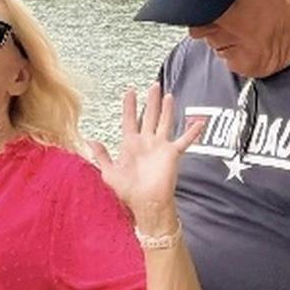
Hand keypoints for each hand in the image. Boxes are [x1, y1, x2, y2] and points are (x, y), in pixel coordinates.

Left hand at [88, 84, 198, 232]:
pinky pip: (184, 140)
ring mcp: (160, 146)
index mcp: (130, 144)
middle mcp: (146, 142)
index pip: (129, 119)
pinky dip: (192, 132)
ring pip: (164, 122)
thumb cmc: (128, 191)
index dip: (129, 105)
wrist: (146, 204)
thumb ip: (101, 156)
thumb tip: (89, 140)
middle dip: (151, 101)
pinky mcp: (172, 154)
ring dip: (167, 109)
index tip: (129, 91)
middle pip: (149, 116)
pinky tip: (200, 122)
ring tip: (169, 94)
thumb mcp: (109, 172)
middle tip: (153, 85)